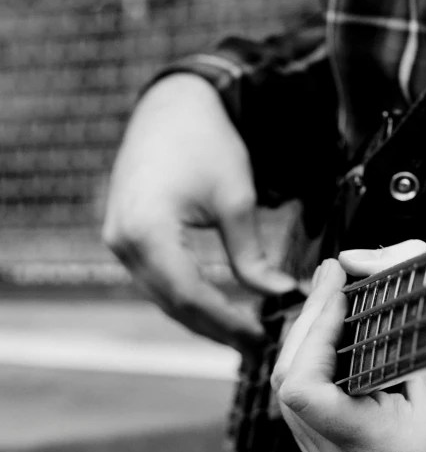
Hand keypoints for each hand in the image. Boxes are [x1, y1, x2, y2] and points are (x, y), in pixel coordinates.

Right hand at [103, 74, 295, 350]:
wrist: (174, 106)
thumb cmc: (206, 143)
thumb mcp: (236, 201)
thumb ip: (252, 256)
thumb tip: (280, 294)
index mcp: (147, 230)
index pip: (190, 296)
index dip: (227, 323)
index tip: (261, 338)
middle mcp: (123, 241)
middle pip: (172, 304)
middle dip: (215, 329)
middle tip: (254, 345)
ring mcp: (119, 240)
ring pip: (163, 297)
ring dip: (201, 318)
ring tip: (239, 333)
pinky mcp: (126, 236)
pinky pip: (157, 280)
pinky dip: (186, 298)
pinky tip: (215, 307)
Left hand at [272, 241, 425, 451]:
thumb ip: (404, 286)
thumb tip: (348, 259)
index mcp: (380, 449)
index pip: (304, 390)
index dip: (315, 331)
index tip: (340, 293)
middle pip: (290, 380)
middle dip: (310, 321)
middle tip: (333, 278)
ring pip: (287, 388)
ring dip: (308, 338)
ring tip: (333, 301)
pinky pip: (298, 401)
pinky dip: (312, 360)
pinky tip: (332, 335)